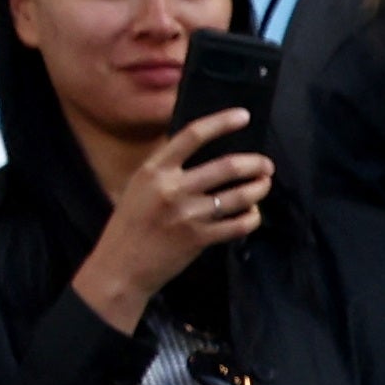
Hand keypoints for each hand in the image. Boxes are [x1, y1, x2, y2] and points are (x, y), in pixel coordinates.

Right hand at [70, 111, 272, 335]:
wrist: (118, 269)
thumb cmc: (130, 225)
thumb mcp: (139, 187)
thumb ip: (168, 169)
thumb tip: (207, 150)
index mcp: (154, 171)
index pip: (192, 136)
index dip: (221, 122)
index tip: (244, 115)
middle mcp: (171, 189)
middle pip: (228, 166)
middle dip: (256, 163)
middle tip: (266, 165)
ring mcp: (187, 215)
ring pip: (240, 195)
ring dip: (259, 188)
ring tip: (264, 185)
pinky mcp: (198, 238)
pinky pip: (239, 224)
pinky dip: (252, 217)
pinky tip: (252, 213)